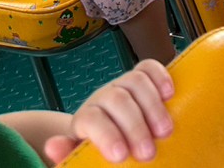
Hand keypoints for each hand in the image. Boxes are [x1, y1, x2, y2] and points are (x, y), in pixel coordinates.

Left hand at [43, 60, 174, 163]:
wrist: (111, 136)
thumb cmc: (99, 150)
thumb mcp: (82, 153)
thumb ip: (68, 152)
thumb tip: (53, 146)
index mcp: (86, 118)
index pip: (91, 119)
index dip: (105, 135)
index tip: (121, 156)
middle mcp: (104, 97)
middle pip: (117, 100)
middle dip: (134, 126)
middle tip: (147, 153)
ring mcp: (124, 85)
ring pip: (136, 81)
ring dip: (152, 106)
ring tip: (164, 132)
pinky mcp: (143, 79)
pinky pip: (150, 67)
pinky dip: (161, 77)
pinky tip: (170, 95)